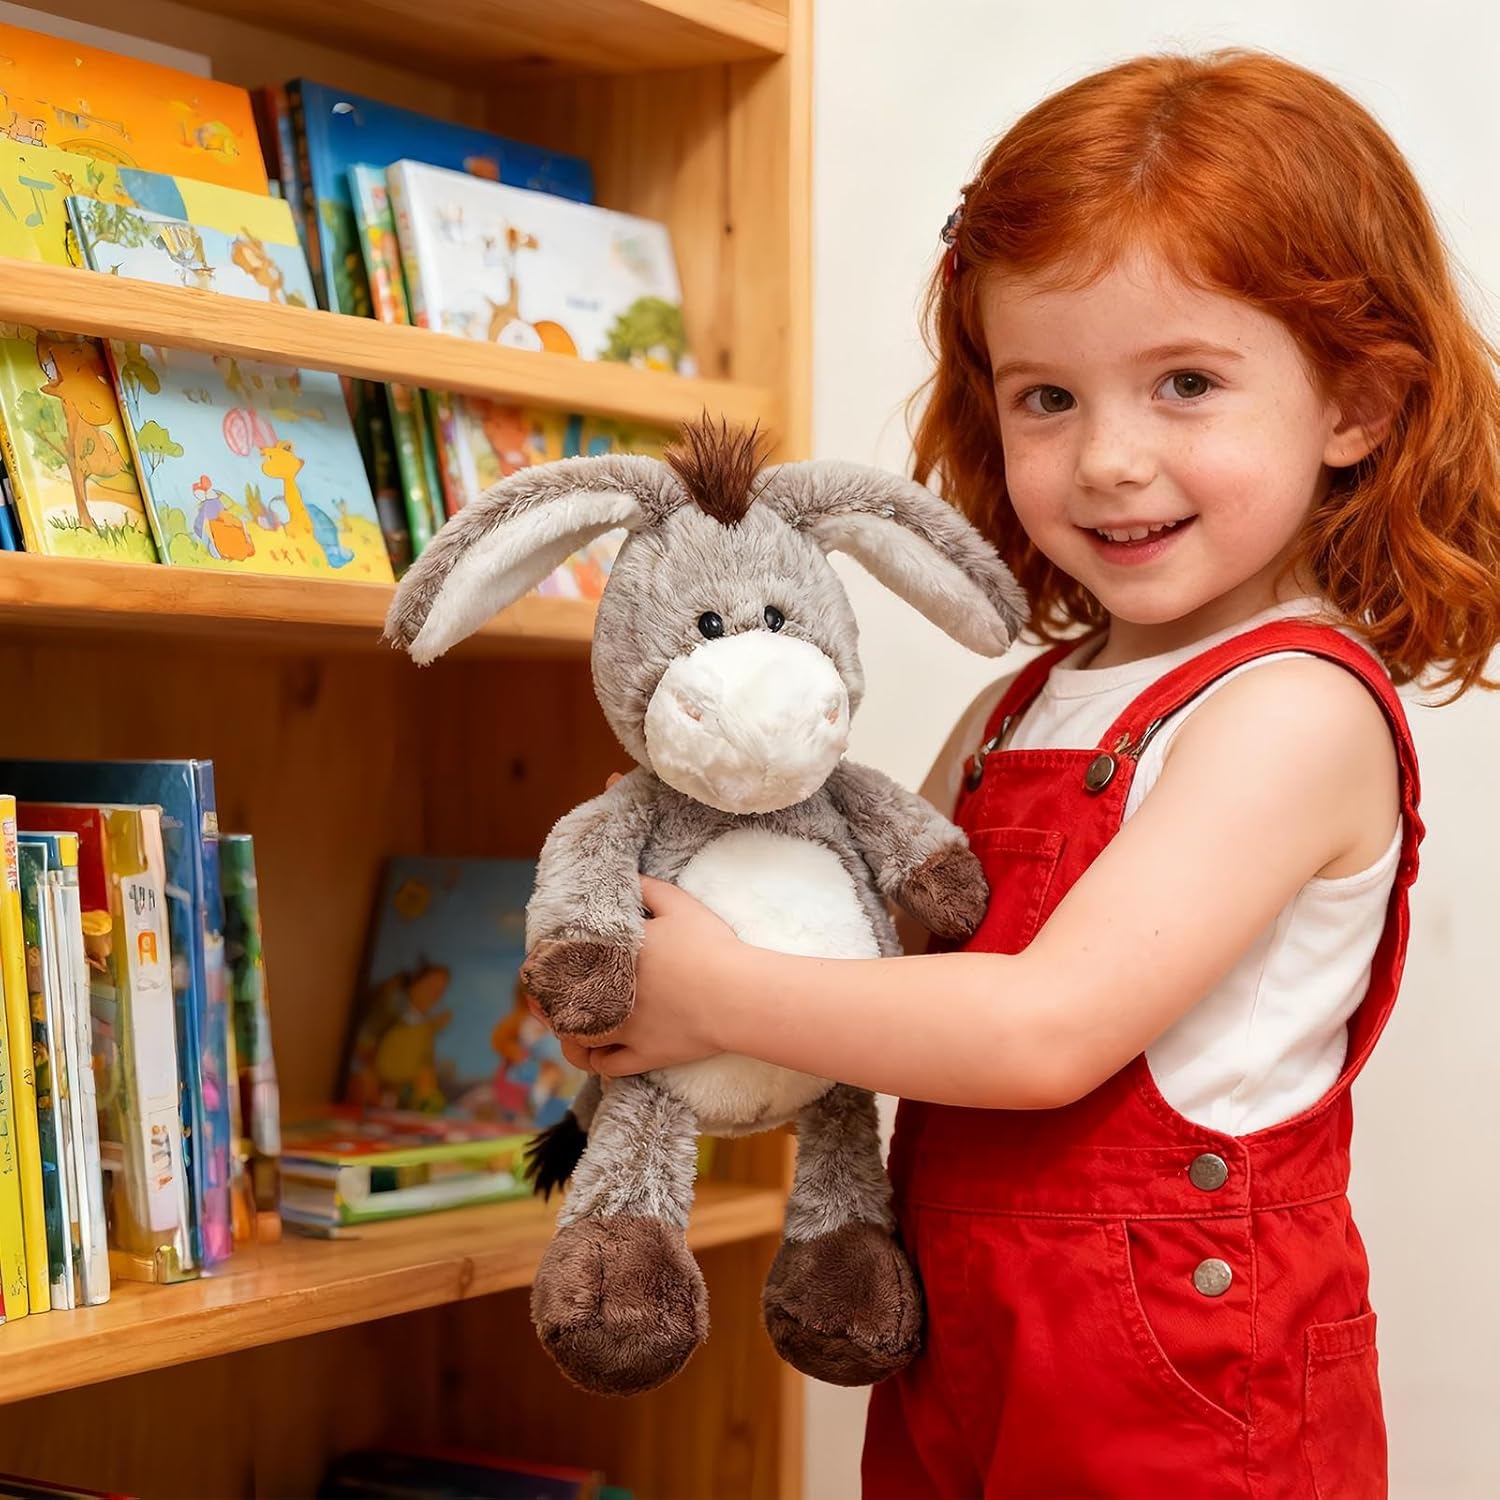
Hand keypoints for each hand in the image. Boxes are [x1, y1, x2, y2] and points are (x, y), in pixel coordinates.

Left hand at [543, 876, 742, 1077]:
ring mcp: (626, 1029)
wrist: (737, 995)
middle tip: (538, 1003)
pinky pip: (608, 1066)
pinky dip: (595, 1062)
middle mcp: (611, 995)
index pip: (564, 962)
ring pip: (580, 1039)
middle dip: (546, 1004)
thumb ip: (648, 888)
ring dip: (567, 1035)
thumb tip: (628, 877)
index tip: (539, 965)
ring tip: (565, 1030)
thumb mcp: (680, 905)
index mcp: (615, 957)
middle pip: (563, 1004)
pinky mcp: (645, 1054)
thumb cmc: (711, 947)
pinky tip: (592, 1055)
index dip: (546, 966)